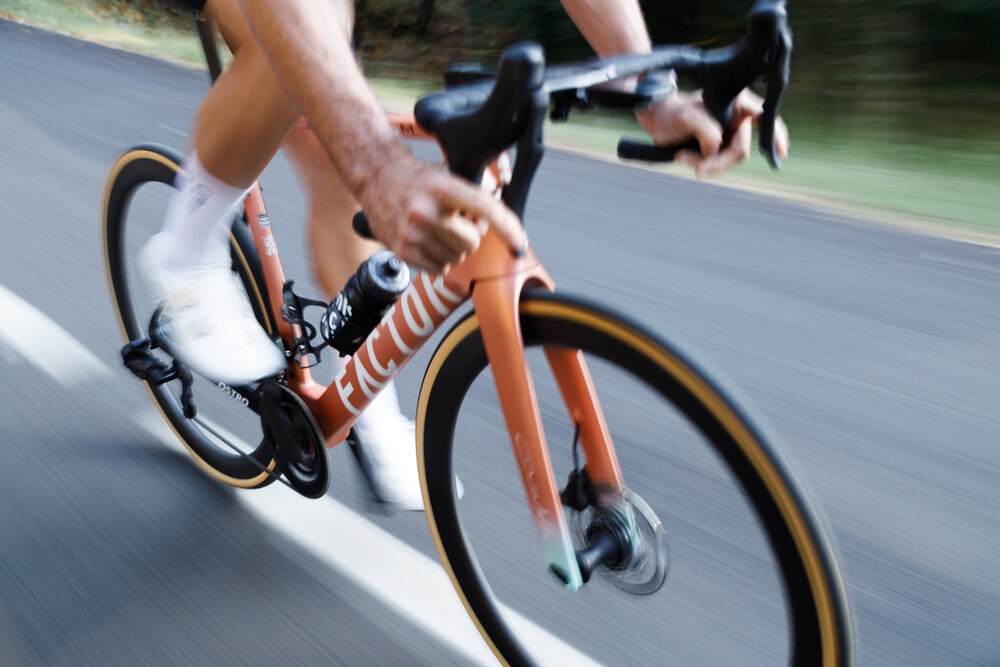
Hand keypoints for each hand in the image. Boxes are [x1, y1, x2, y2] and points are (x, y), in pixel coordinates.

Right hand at [356, 154, 523, 273]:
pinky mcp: (403, 251)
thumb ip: (478, 193)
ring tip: (438, 232)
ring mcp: (412, 233)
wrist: (377, 178)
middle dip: (470, 237)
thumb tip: (502, 220)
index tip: (518, 242)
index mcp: (442, 188)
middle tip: (457, 224)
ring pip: (456, 259)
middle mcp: (425, 211)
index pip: (482, 207)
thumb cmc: (418, 180)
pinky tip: (428, 242)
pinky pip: (439, 269)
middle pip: (471, 243)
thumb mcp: (449, 175)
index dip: (504, 225)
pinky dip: (439, 260)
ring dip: (454, 250)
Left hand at [635, 88, 788, 176]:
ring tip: (682, 157)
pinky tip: (684, 158)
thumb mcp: (689, 118)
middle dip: (719, 161)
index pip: (765, 117)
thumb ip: (709, 133)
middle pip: (741, 149)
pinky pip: (717, 163)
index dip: (776, 135)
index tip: (782, 153)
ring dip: (706, 164)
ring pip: (728, 160)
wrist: (656, 120)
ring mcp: (728, 134)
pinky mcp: (718, 147)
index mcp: (738, 102)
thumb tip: (716, 148)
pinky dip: (702, 165)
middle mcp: (737, 119)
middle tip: (698, 169)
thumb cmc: (673, 112)